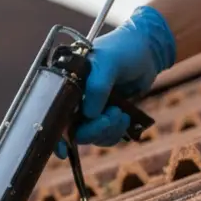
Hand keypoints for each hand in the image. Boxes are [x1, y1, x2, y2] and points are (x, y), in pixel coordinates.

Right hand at [57, 6, 175, 156]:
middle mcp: (74, 98)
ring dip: (107, 131)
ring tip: (121, 114)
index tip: (63, 151)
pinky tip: (125, 118)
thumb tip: (89, 114)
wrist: (147, 51)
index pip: (53, 112)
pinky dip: (115, 132)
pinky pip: (105, 136)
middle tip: (111, 117)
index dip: (55, 134)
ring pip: (91, 136)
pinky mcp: (105, 116)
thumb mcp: (109, 62)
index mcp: (66, 83)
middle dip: (94, 129)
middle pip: (73, 129)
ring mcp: (90, 108)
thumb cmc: (124, 50)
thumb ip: (98, 86)